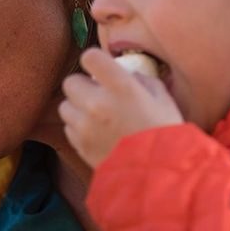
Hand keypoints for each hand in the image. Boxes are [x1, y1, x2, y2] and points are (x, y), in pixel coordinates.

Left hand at [58, 47, 183, 166]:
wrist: (158, 173)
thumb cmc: (164, 133)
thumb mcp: (162, 98)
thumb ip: (141, 80)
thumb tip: (128, 75)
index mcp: (120, 87)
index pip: (89, 57)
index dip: (94, 60)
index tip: (100, 67)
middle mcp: (97, 103)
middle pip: (70, 82)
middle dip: (82, 85)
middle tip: (97, 93)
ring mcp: (85, 126)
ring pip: (65, 106)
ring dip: (77, 107)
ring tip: (94, 114)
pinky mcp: (80, 145)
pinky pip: (68, 128)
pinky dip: (78, 127)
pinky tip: (95, 131)